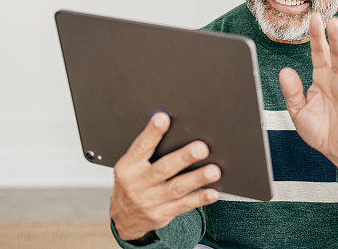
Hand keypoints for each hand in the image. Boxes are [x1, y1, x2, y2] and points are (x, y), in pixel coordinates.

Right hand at [110, 112, 220, 241]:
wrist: (124, 218)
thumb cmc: (132, 183)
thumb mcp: (131, 165)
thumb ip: (147, 147)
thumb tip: (166, 121)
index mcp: (129, 167)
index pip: (141, 146)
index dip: (152, 132)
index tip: (163, 118)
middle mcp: (137, 184)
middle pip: (163, 168)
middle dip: (184, 157)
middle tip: (201, 148)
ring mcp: (150, 201)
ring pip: (177, 188)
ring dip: (197, 179)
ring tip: (213, 171)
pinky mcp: (162, 214)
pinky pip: (184, 205)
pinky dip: (199, 198)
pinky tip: (212, 192)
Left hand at [279, 14, 337, 184]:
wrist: (336, 150)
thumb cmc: (320, 127)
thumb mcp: (298, 109)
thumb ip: (291, 91)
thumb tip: (284, 70)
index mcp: (322, 77)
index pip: (320, 52)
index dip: (317, 37)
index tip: (314, 19)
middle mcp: (337, 81)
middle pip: (337, 56)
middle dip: (335, 39)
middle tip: (332, 21)